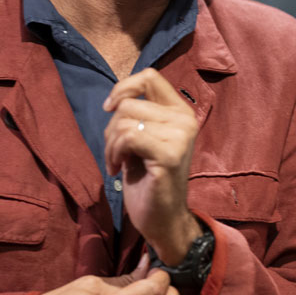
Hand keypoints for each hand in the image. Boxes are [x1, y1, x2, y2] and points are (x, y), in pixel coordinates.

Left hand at [103, 67, 201, 262]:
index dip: (123, 87)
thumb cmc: (148, 178)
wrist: (162, 218)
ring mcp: (180, 137)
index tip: (110, 108)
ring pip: (125, 121)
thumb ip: (139, 114)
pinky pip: (128, 137)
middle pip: (129, 103)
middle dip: (111, 128)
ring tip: (117, 163)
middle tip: (116, 152)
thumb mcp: (144, 138)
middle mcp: (185, 120)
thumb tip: (117, 97)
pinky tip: (117, 170)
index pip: (150, 76)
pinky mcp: (169, 155)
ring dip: (110, 145)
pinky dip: (114, 153)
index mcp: (181, 112)